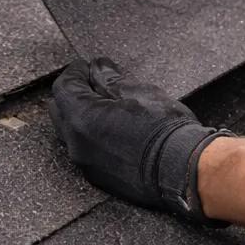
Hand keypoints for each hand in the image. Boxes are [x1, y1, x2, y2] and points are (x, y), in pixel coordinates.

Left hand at [50, 58, 231, 226]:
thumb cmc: (165, 130)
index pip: (64, 87)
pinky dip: (94, 138)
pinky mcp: (99, 178)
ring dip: (82, 117)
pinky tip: (115, 132)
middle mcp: (77, 143)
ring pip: (72, 133)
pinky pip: (87, 152)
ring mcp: (86, 163)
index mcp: (82, 118)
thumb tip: (98, 67)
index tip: (88, 66)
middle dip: (74, 94)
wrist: (184, 169)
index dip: (76, 72)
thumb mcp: (139, 92)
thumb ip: (110, 78)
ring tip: (106, 108)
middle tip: (94, 84)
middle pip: (61, 111)